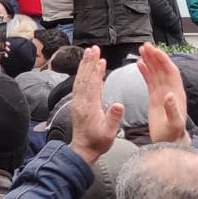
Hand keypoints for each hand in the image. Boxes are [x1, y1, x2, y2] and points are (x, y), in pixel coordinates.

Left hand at [70, 46, 123, 166]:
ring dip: (85, 65)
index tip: (100, 58)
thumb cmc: (98, 142)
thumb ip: (114, 118)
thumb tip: (119, 104)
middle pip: (85, 77)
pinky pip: (80, 85)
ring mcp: (78, 101)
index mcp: (89, 106)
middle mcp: (81, 101)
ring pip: (81, 79)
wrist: (83, 149)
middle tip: (93, 48)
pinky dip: (84, 74)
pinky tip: (90, 69)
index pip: (93, 83)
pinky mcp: (78, 103)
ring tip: (90, 53)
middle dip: (89, 61)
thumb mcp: (109, 133)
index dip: (96, 70)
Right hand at [136, 44, 189, 144]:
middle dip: (155, 56)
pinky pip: (150, 81)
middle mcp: (170, 90)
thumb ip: (172, 109)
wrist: (168, 143)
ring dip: (150, 61)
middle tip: (145, 45)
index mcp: (176, 93)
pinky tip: (139, 64)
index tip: (155, 51)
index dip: (163, 60)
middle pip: (163, 69)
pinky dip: (145, 71)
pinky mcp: (155, 98)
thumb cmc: (172, 134)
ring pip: (156, 72)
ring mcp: (162, 93)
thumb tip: (170, 94)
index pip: (170, 72)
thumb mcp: (173, 123)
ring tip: (141, 50)